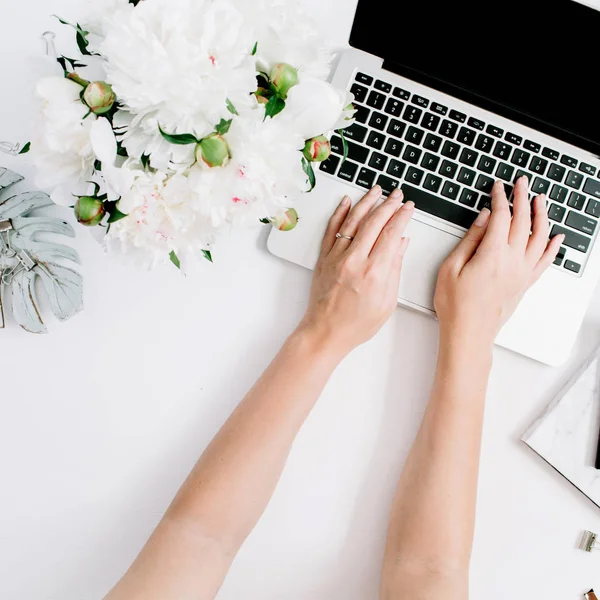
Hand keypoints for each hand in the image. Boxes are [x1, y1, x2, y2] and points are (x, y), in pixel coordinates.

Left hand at [298, 185, 414, 356]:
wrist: (325, 332)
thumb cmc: (356, 324)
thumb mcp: (387, 302)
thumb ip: (395, 269)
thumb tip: (401, 244)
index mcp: (374, 273)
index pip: (391, 234)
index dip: (402, 217)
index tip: (408, 208)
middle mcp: (354, 261)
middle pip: (374, 222)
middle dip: (388, 205)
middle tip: (397, 195)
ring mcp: (336, 258)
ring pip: (353, 221)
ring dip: (366, 202)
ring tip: (376, 190)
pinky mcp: (324, 258)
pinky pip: (331, 230)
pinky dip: (339, 213)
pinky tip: (347, 202)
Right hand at [434, 176, 563, 350]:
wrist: (469, 333)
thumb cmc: (456, 305)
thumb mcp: (451, 267)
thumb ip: (470, 240)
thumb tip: (483, 219)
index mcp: (492, 255)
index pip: (501, 217)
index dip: (500, 198)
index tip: (498, 187)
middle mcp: (512, 261)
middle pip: (522, 222)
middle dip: (522, 199)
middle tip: (521, 184)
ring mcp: (522, 273)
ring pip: (539, 237)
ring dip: (541, 215)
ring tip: (541, 200)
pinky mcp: (525, 284)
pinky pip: (545, 261)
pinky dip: (553, 247)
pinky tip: (557, 237)